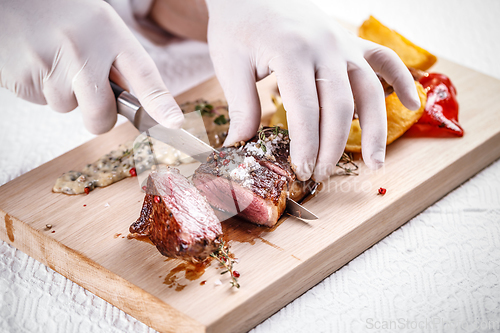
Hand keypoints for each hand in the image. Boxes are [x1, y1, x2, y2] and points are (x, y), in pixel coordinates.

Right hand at [0, 0, 183, 133]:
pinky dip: (40, 88)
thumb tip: (134, 102)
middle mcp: (83, 48)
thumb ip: (118, 61)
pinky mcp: (23, 76)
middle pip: (102, 113)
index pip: (144, 75)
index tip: (174, 123)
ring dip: (64, 94)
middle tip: (90, 95)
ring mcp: (51, 63)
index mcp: (109, 32)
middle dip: (100, 118)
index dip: (160, 103)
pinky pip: (41, 100)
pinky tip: (36, 61)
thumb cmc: (60, 12)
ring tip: (53, 58)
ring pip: (68, 107)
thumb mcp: (99, 25)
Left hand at [205, 0, 419, 180]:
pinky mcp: (350, 41)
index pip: (305, 110)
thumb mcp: (230, 65)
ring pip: (369, 89)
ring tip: (375, 163)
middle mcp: (325, 47)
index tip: (302, 171)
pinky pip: (384, 59)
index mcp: (291, 51)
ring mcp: (343, 42)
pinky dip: (402, 80)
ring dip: (375, 129)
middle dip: (332, 146)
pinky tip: (410, 103)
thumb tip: (239, 146)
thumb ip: (241, 107)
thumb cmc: (238, 27)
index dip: (305, 145)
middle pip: (340, 106)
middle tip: (322, 175)